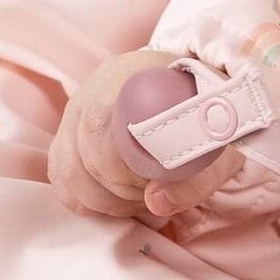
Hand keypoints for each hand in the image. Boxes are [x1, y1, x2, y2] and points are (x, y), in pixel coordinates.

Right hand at [47, 48, 242, 222]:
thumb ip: (195, 179)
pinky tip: (119, 198)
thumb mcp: (218, 147)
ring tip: (140, 197)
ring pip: (67, 170)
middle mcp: (95, 88)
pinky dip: (86, 198)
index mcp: (132, 77)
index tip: (154, 181)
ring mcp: (77, 111)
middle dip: (120, 190)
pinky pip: (61, 175)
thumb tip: (156, 202)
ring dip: (103, 199)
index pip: (100, 125)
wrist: (195, 90)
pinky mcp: (69, 133)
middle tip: (154, 193)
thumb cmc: (207, 116)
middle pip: (82, 154)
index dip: (122, 167)